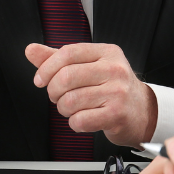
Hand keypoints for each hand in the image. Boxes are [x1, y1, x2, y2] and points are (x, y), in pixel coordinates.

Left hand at [26, 43, 157, 148]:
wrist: (142, 111)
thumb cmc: (113, 88)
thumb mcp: (90, 66)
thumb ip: (59, 58)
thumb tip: (31, 50)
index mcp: (106, 53)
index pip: (68, 52)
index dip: (47, 67)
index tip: (40, 80)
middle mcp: (114, 69)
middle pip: (66, 77)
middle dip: (54, 91)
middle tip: (57, 97)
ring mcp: (117, 92)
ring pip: (70, 101)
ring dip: (64, 109)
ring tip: (72, 109)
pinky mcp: (117, 115)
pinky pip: (80, 120)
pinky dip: (75, 123)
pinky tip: (83, 119)